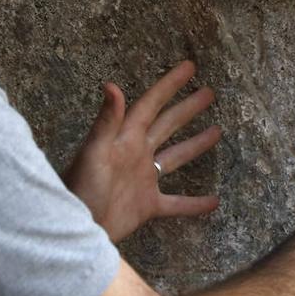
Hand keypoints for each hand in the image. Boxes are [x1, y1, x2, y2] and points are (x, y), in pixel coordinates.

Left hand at [65, 61, 221, 242]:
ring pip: (175, 158)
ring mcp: (144, 180)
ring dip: (195, 145)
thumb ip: (106, 121)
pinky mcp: (147, 206)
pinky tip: (214, 202)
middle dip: (187, 109)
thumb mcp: (94, 152)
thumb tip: (111, 85)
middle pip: (167, 125)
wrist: (77, 228)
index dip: (169, 85)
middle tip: (209, 92)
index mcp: (126, 138)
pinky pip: (177, 203)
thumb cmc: (81, 189)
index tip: (190, 67)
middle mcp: (137, 154)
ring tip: (217, 131)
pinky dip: (195, 203)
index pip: (151, 105)